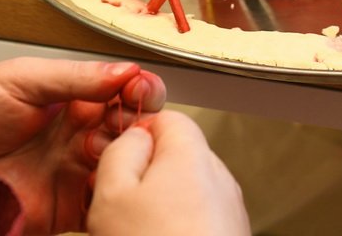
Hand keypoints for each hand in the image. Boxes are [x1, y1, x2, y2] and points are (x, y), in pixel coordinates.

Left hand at [0, 57, 164, 234]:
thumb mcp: (20, 79)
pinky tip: (108, 183)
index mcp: (73, 98)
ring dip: (126, 158)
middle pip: (133, 128)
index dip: (139, 88)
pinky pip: (104, 205)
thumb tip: (124, 69)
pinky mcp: (67, 208)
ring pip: (125, 166)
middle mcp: (80, 134)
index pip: (123, 90)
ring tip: (104, 151)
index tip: (141, 87)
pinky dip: (116, 196)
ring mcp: (75, 172)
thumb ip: (74, 77)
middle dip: (139, 123)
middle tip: (132, 121)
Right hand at [86, 110, 248, 235]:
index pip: (165, 117)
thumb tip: (133, 136)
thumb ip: (121, 152)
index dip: (134, 134)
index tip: (114, 157)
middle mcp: (219, 178)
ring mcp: (229, 210)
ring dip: (159, 207)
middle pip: (176, 156)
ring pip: (185, 192)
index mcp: (192, 154)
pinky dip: (177, 229)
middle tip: (117, 203)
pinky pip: (198, 220)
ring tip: (135, 233)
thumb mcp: (112, 195)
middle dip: (145, 175)